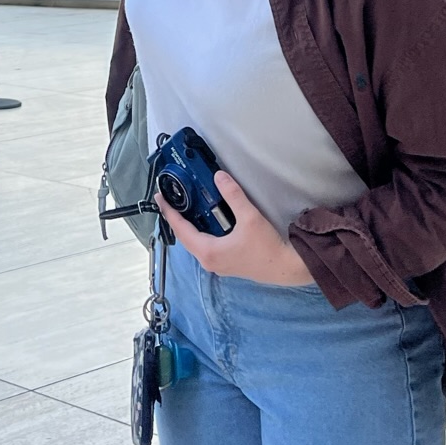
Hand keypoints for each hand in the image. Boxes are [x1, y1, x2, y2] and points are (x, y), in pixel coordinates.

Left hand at [156, 171, 314, 285]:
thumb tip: (219, 176)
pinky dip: (201, 232)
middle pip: (185, 237)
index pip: (181, 229)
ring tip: (184, 208)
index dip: (169, 212)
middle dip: (176, 218)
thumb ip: (233, 195)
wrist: (285, 267)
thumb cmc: (267, 247)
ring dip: (188, 226)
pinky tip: (206, 221)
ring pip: (195, 243)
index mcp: (208, 251)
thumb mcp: (249, 218)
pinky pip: (205, 246)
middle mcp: (209, 260)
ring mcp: (217, 264)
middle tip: (170, 200)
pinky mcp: (226, 263)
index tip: (160, 198)